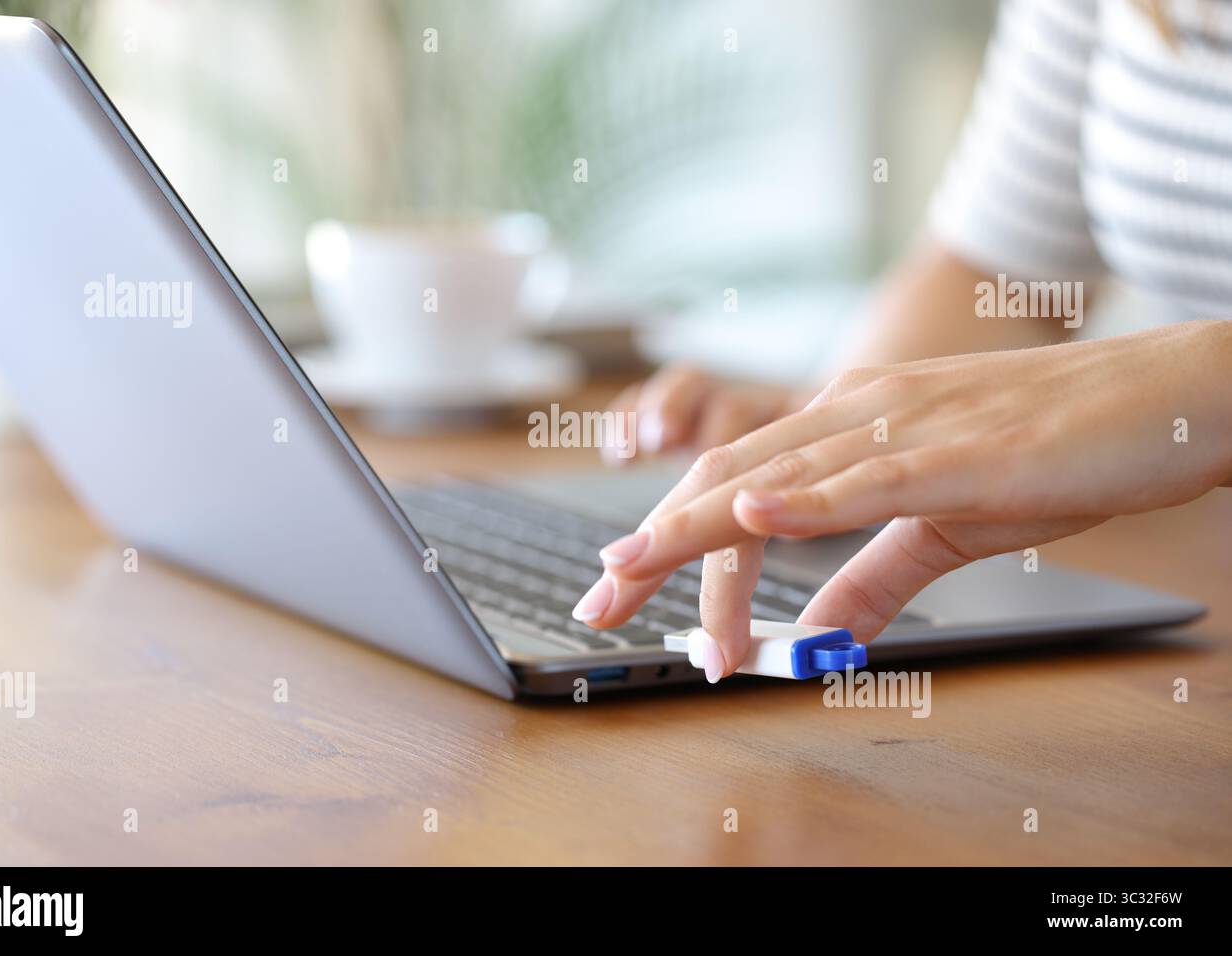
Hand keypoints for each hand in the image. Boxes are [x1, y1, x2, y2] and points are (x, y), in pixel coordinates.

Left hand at [573, 321, 1231, 680]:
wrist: (1155, 397)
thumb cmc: (1048, 449)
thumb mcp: (942, 524)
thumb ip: (872, 574)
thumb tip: (817, 633)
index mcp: (844, 424)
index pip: (731, 482)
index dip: (664, 534)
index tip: (615, 585)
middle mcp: (853, 412)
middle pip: (726, 478)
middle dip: (652, 541)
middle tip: (596, 600)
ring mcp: (901, 425)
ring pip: (775, 474)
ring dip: (696, 528)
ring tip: (630, 569)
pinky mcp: (958, 451)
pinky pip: (866, 475)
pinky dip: (804, 497)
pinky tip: (751, 513)